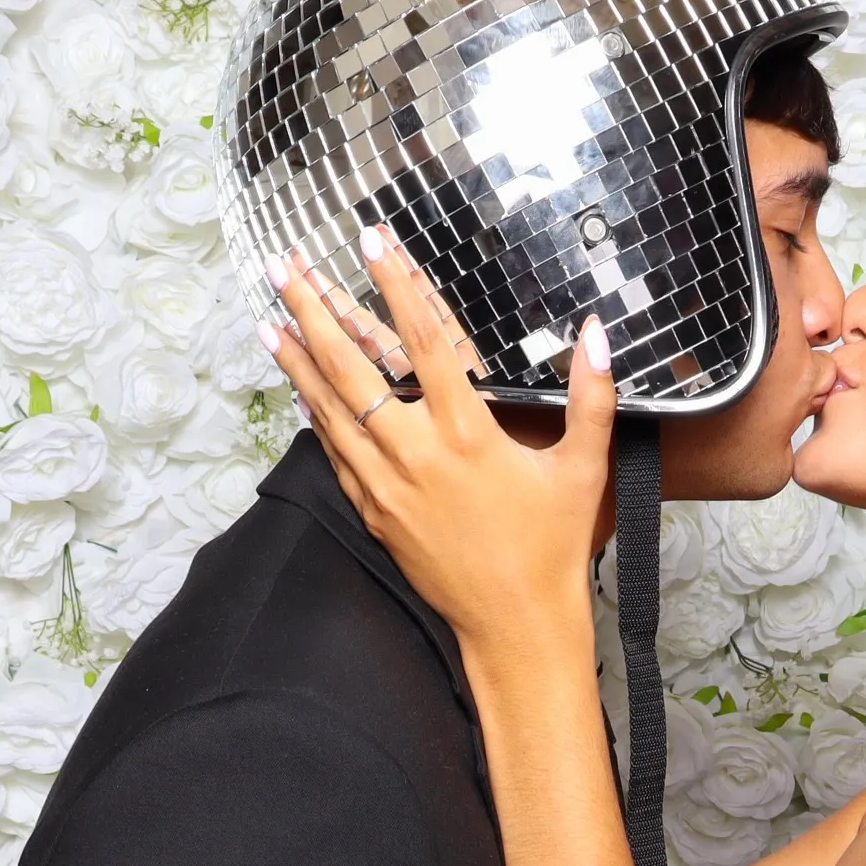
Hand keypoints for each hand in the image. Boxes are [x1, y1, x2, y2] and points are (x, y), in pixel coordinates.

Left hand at [260, 230, 616, 667]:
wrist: (515, 623)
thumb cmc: (552, 547)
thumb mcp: (583, 467)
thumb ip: (591, 396)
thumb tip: (597, 333)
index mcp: (468, 434)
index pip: (423, 341)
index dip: (395, 284)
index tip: (370, 242)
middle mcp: (417, 455)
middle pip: (352, 368)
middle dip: (314, 312)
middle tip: (284, 268)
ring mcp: (387, 486)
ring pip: (329, 410)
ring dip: (297, 361)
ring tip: (268, 319)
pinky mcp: (374, 513)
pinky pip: (334, 454)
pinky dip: (314, 416)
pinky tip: (298, 390)